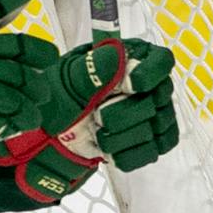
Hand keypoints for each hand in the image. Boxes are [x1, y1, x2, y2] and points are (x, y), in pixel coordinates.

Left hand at [0, 35, 180, 202]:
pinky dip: (125, 155)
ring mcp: (155, 115)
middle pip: (158, 102)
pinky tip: (108, 148)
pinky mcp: (151, 142)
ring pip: (155, 130)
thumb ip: (96, 66)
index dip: (147, 77)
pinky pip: (152, 152)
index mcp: (133, 59)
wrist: (51, 137)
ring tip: (98, 132)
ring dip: (119, 137)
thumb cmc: (60, 100)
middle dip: (120, 115)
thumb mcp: (68, 78)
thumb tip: (122, 58)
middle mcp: (151, 86)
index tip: (126, 87)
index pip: (162, 62)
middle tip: (97, 115)